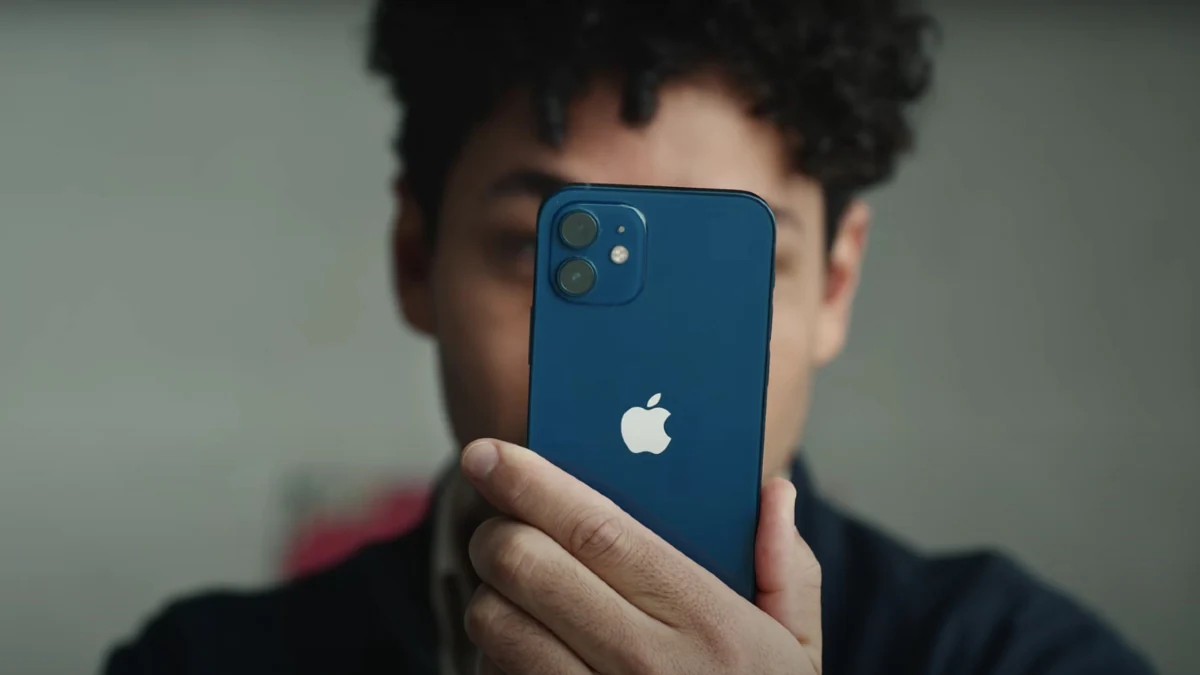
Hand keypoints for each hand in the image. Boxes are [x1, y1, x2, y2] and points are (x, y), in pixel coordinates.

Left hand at [459, 438, 821, 674]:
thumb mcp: (799, 648)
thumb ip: (791, 568)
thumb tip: (775, 492)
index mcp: (706, 621)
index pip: (599, 531)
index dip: (533, 483)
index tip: (489, 452)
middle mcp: (645, 664)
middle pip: (530, 568)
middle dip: (496, 531)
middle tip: (497, 521)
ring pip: (497, 626)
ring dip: (489, 595)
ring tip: (512, 588)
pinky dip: (491, 655)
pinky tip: (517, 646)